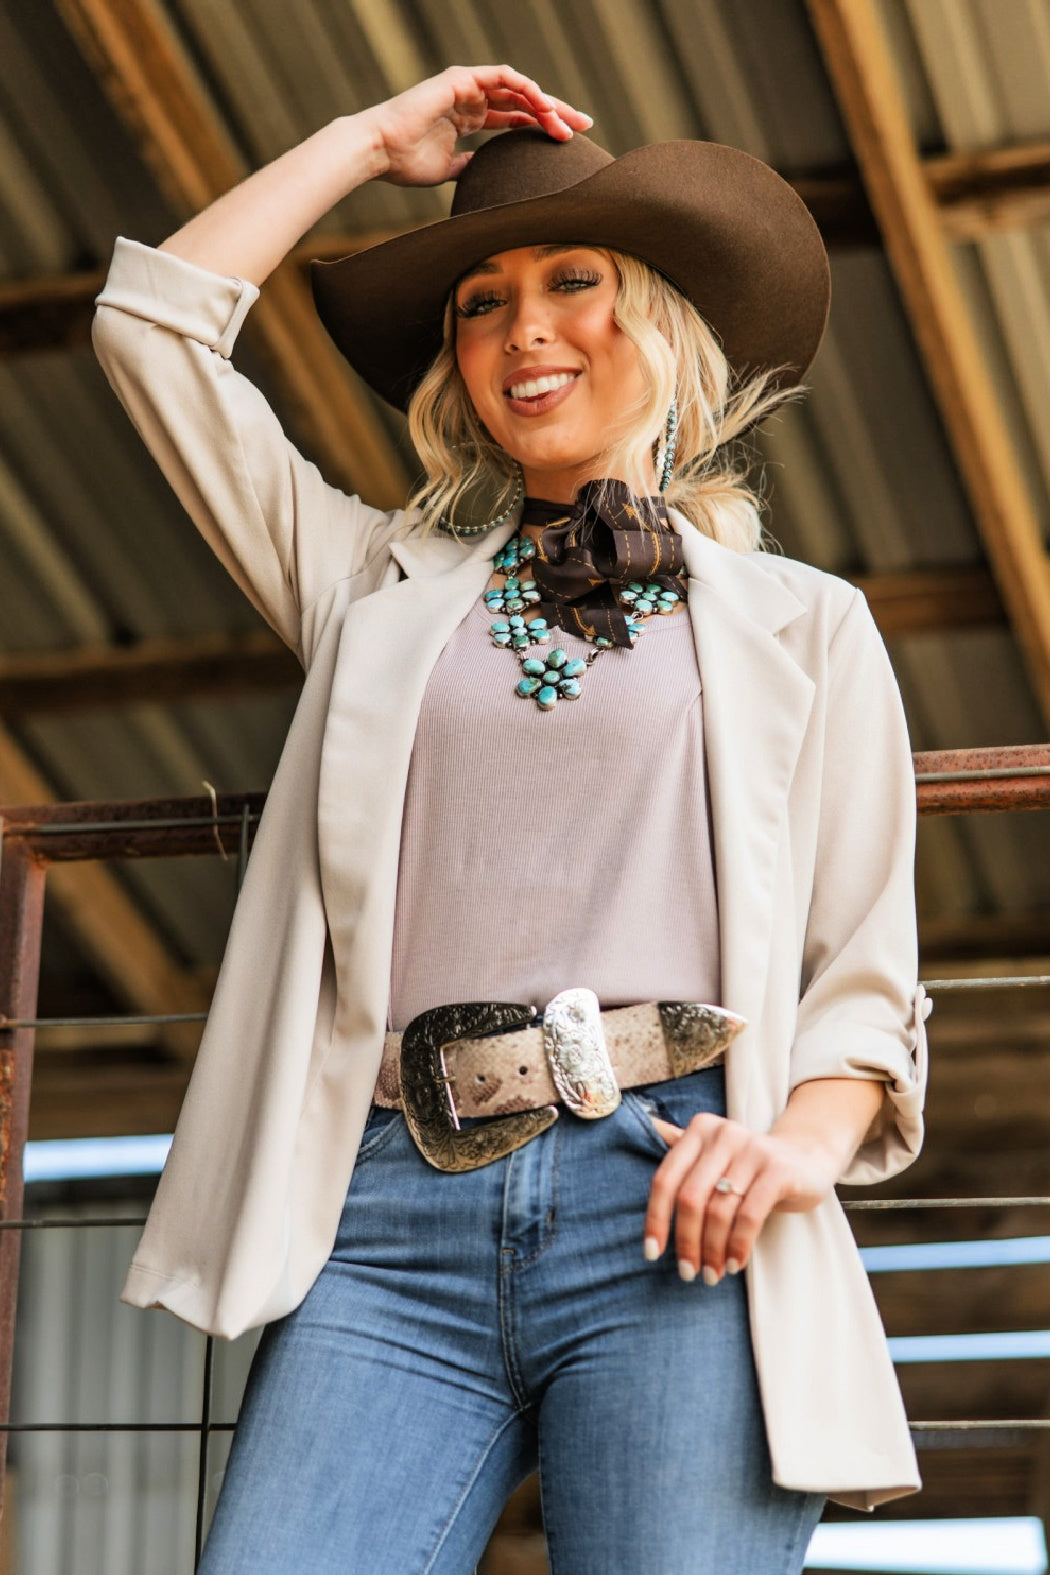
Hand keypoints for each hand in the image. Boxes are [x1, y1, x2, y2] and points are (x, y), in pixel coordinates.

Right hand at [367, 66, 591, 187]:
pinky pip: (504, 78)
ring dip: (546, 103)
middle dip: (555, 113)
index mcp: (468, 117)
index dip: (541, 126)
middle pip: (523, 100)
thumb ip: (468, 167)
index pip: (514, 117)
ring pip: (519, 87)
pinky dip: (526, 88)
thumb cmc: (405, 163)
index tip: (567, 142)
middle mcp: (470, 98)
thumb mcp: (447, 170)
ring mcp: (467, 86)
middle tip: (584, 126)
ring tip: (567, 123)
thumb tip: (485, 175)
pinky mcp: (462, 79)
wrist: (380, 151)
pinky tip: (545, 104)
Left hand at [643, 1112, 839, 1285]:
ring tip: (712, 1274)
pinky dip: (738, 1245)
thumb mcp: (714, 1157)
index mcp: (699, 1130)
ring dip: (712, 1250)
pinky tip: (735, 1264)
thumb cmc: (748, 1168)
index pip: (666, 1179)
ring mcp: (752, 1149)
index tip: (652, 1254)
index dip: (655, 1219)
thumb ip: (683, 1155)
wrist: (806, 1159)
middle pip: (690, 1199)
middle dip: (687, 1242)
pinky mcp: (778, 1169)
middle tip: (689, 1272)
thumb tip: (648, 1126)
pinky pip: (749, 1215)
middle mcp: (723, 1134)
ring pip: (718, 1210)